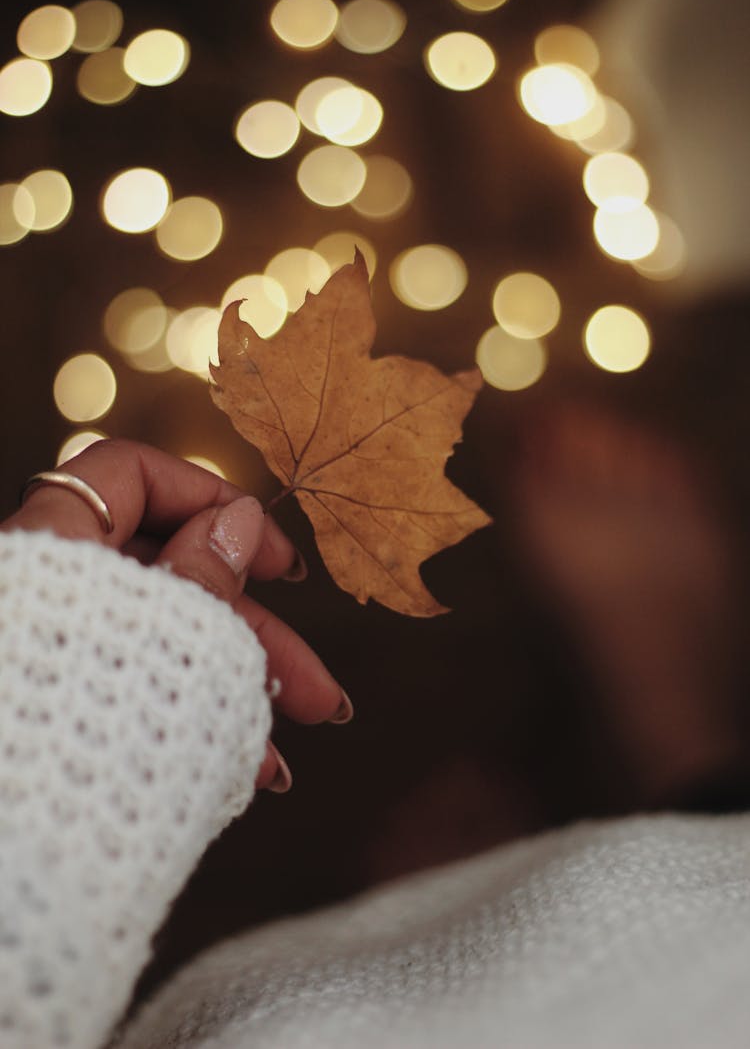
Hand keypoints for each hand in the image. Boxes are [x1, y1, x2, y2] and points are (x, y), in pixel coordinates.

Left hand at [3, 439, 351, 792]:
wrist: (15, 868)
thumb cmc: (83, 739)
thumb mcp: (167, 639)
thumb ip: (204, 572)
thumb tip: (234, 518)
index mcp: (53, 548)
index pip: (129, 475)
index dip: (210, 500)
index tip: (275, 557)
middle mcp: (44, 597)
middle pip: (162, 580)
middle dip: (255, 633)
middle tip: (319, 683)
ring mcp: (49, 658)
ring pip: (152, 647)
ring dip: (233, 690)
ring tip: (290, 753)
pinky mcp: (53, 712)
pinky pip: (127, 693)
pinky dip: (186, 721)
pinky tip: (243, 770)